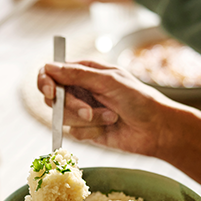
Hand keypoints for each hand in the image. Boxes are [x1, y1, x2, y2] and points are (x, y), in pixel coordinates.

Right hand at [37, 61, 184, 157]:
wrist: (155, 129)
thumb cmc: (137, 99)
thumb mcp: (108, 81)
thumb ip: (77, 75)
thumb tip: (48, 67)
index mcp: (84, 72)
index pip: (51, 73)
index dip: (45, 82)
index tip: (50, 92)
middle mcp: (79, 90)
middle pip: (53, 98)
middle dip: (71, 106)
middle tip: (88, 111)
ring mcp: (81, 111)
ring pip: (62, 118)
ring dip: (87, 120)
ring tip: (110, 116)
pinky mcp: (86, 131)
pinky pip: (74, 133)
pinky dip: (91, 132)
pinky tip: (108, 128)